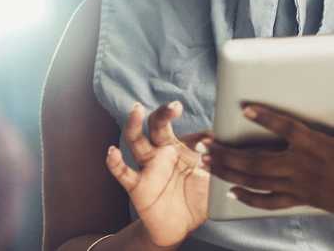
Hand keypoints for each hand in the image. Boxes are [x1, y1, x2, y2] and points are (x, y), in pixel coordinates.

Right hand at [105, 100, 211, 247]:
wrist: (179, 227)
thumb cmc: (196, 199)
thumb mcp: (211, 180)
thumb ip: (216, 163)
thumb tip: (221, 143)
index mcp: (181, 149)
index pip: (188, 134)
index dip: (200, 136)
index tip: (212, 138)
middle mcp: (162, 153)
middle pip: (157, 126)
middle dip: (163, 114)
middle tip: (174, 106)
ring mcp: (148, 167)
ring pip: (137, 141)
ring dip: (134, 124)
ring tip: (136, 109)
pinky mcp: (136, 185)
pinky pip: (123, 172)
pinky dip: (115, 162)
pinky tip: (112, 152)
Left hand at [205, 90, 333, 229]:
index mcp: (320, 148)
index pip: (288, 130)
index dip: (266, 118)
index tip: (245, 108)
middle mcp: (304, 168)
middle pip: (257, 160)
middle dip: (227, 153)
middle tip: (203, 144)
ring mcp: (300, 186)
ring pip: (256, 180)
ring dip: (228, 171)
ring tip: (205, 162)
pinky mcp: (302, 199)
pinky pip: (270, 201)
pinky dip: (248, 198)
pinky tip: (230, 192)